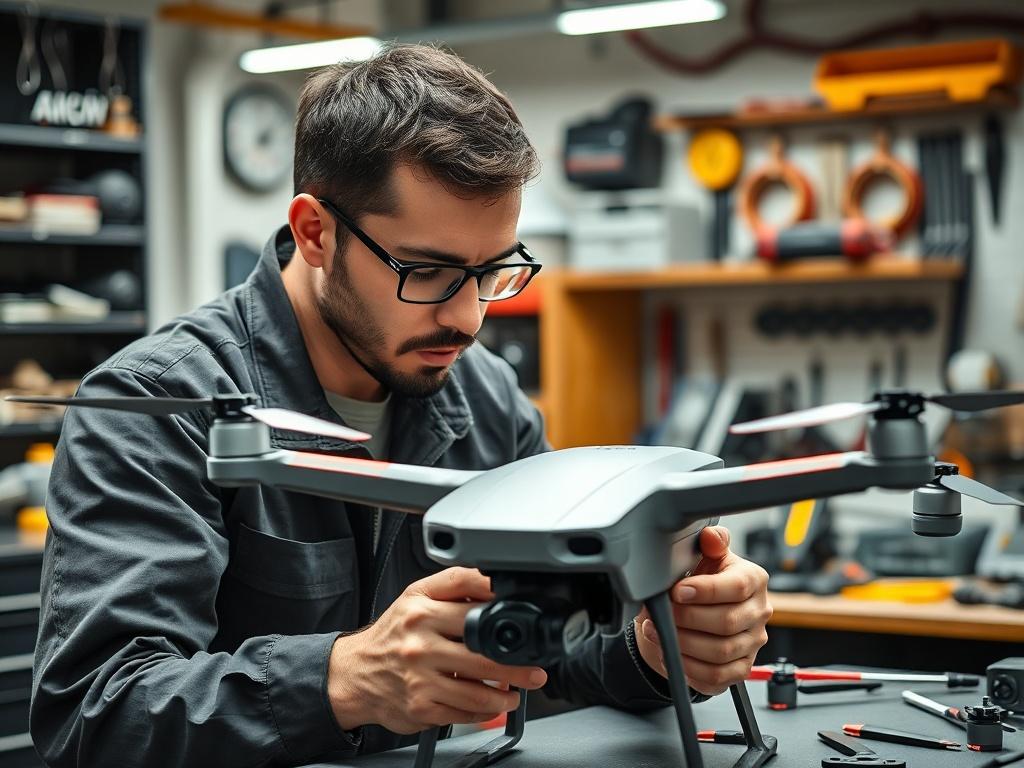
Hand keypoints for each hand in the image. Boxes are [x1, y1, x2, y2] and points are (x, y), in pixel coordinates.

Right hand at [328, 567, 548, 733]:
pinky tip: (493, 704)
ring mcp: (421, 678)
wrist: (354, 673)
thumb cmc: (392, 634)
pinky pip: (465, 712)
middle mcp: (420, 643)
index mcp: (421, 610)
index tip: (525, 619)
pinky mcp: (422, 707)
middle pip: (485, 654)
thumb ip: (455, 584)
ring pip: (479, 691)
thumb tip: (494, 581)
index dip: (503, 608)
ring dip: (507, 694)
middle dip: (518, 666)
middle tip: (535, 669)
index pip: (473, 603)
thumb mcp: (415, 596)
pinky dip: (486, 711)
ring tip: (518, 691)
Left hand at [634, 526, 770, 695]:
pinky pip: (717, 677)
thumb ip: (709, 542)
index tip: (677, 591)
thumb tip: (711, 535)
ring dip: (682, 644)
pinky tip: (670, 653)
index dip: (705, 590)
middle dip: (686, 618)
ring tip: (656, 631)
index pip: (737, 587)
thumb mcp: (703, 556)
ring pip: (720, 653)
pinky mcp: (741, 668)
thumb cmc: (700, 580)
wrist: (694, 610)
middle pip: (726, 622)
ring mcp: (752, 643)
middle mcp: (759, 612)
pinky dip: (689, 668)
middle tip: (661, 613)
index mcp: (753, 580)